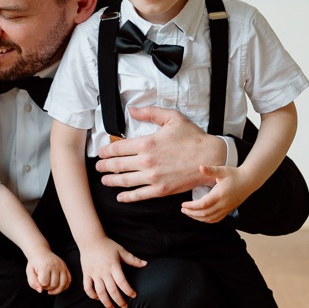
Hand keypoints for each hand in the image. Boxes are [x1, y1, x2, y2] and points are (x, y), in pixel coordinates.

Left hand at [26, 249, 71, 294]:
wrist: (41, 252)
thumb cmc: (34, 263)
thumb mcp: (29, 272)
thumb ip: (33, 282)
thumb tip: (41, 291)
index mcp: (45, 266)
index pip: (44, 283)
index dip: (40, 285)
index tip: (38, 280)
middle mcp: (55, 266)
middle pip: (54, 285)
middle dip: (48, 287)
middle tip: (43, 283)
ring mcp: (62, 266)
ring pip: (63, 284)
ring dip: (56, 289)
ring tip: (50, 288)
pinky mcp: (65, 267)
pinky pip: (69, 280)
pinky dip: (64, 286)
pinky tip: (58, 287)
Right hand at [78, 237, 145, 307]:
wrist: (90, 239)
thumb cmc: (107, 245)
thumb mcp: (121, 251)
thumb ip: (133, 259)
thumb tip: (145, 264)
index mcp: (114, 266)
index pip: (122, 282)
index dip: (128, 290)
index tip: (133, 295)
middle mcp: (104, 271)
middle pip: (112, 290)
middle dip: (119, 300)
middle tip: (124, 306)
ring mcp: (94, 274)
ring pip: (100, 292)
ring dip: (106, 302)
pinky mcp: (86, 274)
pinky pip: (87, 288)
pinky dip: (92, 295)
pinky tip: (97, 298)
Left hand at [95, 106, 226, 201]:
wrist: (209, 158)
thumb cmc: (192, 137)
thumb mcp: (172, 118)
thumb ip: (150, 112)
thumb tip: (132, 110)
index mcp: (147, 143)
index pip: (118, 148)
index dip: (106, 151)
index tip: (101, 152)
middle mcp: (146, 161)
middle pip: (117, 165)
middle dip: (104, 166)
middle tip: (99, 167)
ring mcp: (153, 177)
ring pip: (124, 181)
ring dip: (111, 181)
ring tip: (104, 180)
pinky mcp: (160, 190)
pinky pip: (139, 195)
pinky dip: (127, 197)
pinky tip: (120, 197)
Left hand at [180, 164, 252, 222]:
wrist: (249, 181)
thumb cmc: (235, 174)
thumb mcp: (222, 170)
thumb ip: (211, 170)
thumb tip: (200, 167)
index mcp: (220, 194)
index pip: (203, 204)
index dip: (192, 206)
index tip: (183, 204)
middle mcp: (223, 204)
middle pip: (205, 213)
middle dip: (192, 213)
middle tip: (183, 209)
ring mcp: (226, 209)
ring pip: (210, 218)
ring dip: (198, 218)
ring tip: (189, 213)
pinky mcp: (228, 210)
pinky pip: (216, 219)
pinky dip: (207, 220)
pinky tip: (200, 217)